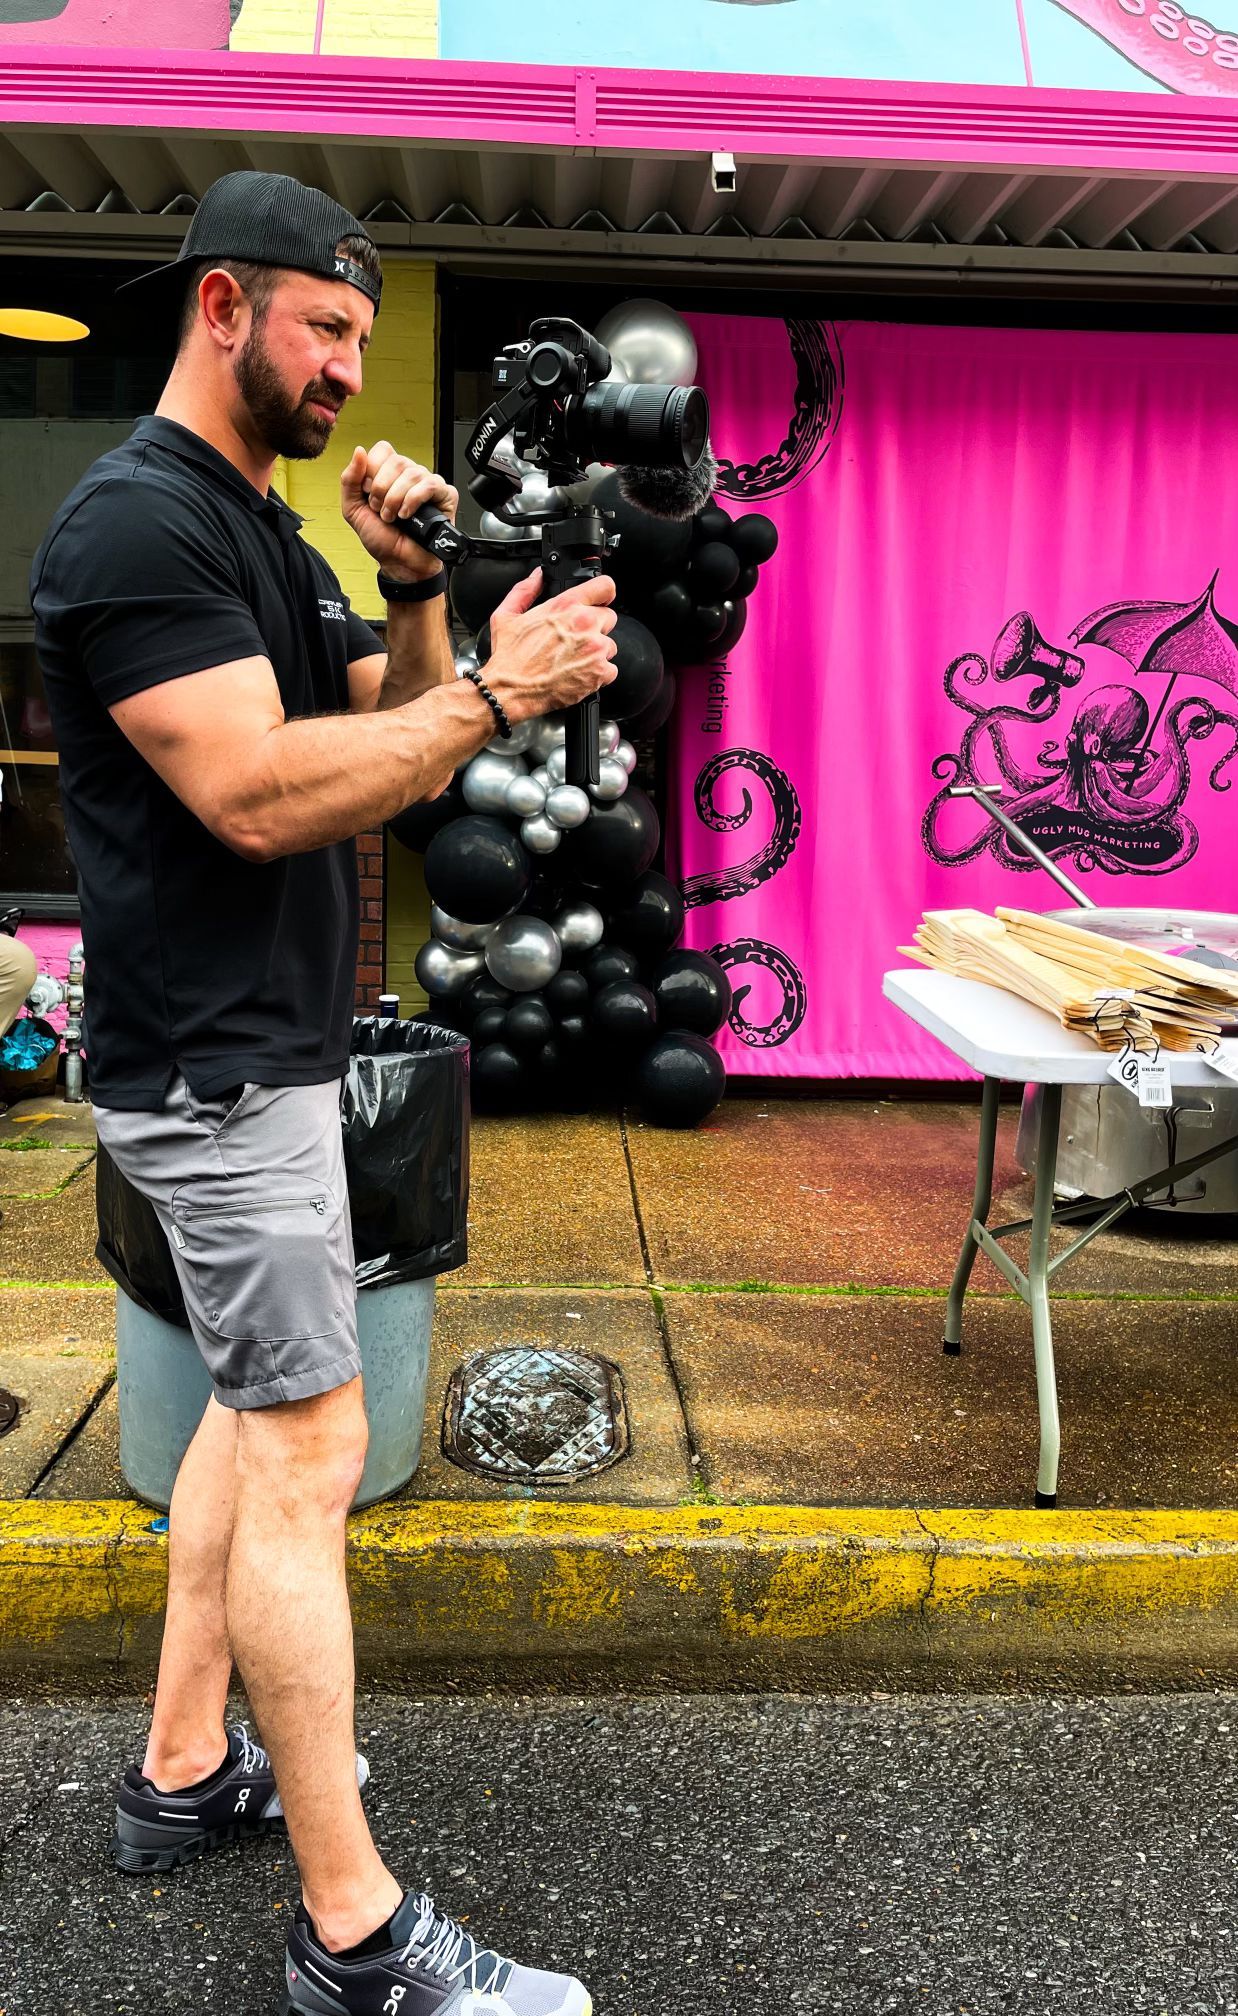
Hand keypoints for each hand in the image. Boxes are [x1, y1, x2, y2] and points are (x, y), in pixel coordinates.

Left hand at [341, 441, 457, 582]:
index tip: (369, 494)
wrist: (399, 564)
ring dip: (396, 499)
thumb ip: (349, 480)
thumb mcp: (353, 510)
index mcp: (389, 474)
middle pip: (397, 460)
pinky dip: (414, 500)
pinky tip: (408, 515)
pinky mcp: (445, 496)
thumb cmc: (382, 539)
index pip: (383, 450)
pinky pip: (431, 484)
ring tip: (394, 517)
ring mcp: (428, 484)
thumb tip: (359, 451)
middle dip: (382, 489)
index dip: (372, 471)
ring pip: (412, 472)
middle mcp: (409, 476)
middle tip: (381, 510)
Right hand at [483, 569, 617, 725]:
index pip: (604, 586)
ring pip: (610, 645)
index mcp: (565, 606)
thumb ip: (525, 590)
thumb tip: (537, 576)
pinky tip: (580, 674)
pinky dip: (599, 674)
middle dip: (596, 626)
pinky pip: (611, 670)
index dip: (603, 592)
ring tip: (574, 659)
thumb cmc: (509, 657)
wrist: (511, 690)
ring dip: (597, 652)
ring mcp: (595, 649)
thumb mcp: (507, 615)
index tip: (600, 599)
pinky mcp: (600, 672)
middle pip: (609, 617)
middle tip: (576, 638)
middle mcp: (584, 624)